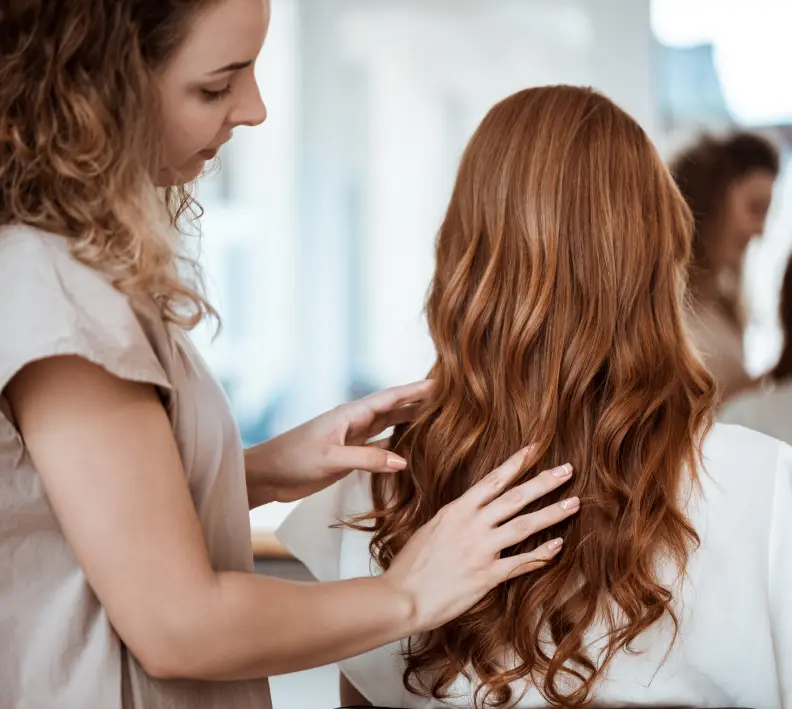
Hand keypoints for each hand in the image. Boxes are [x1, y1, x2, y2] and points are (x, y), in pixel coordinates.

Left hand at [245, 380, 433, 504]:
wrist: (268, 474)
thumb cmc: (293, 459)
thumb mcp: (331, 458)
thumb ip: (366, 458)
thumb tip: (404, 461)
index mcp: (351, 413)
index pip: (390, 397)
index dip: (415, 390)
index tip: (441, 382)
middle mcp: (355, 421)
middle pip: (394, 407)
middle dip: (420, 401)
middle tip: (449, 397)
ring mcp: (353, 436)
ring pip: (389, 424)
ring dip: (411, 420)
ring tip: (437, 416)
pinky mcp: (349, 453)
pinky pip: (380, 443)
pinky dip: (397, 442)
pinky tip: (410, 445)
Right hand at [382, 447, 578, 633]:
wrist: (402, 596)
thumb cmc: (411, 565)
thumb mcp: (432, 529)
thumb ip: (455, 517)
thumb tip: (471, 508)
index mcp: (456, 510)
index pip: (492, 481)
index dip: (515, 464)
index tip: (533, 450)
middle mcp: (471, 525)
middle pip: (515, 497)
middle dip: (544, 482)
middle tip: (567, 469)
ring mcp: (481, 549)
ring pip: (524, 525)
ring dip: (552, 513)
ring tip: (574, 503)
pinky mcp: (487, 576)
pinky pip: (520, 562)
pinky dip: (542, 554)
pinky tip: (559, 545)